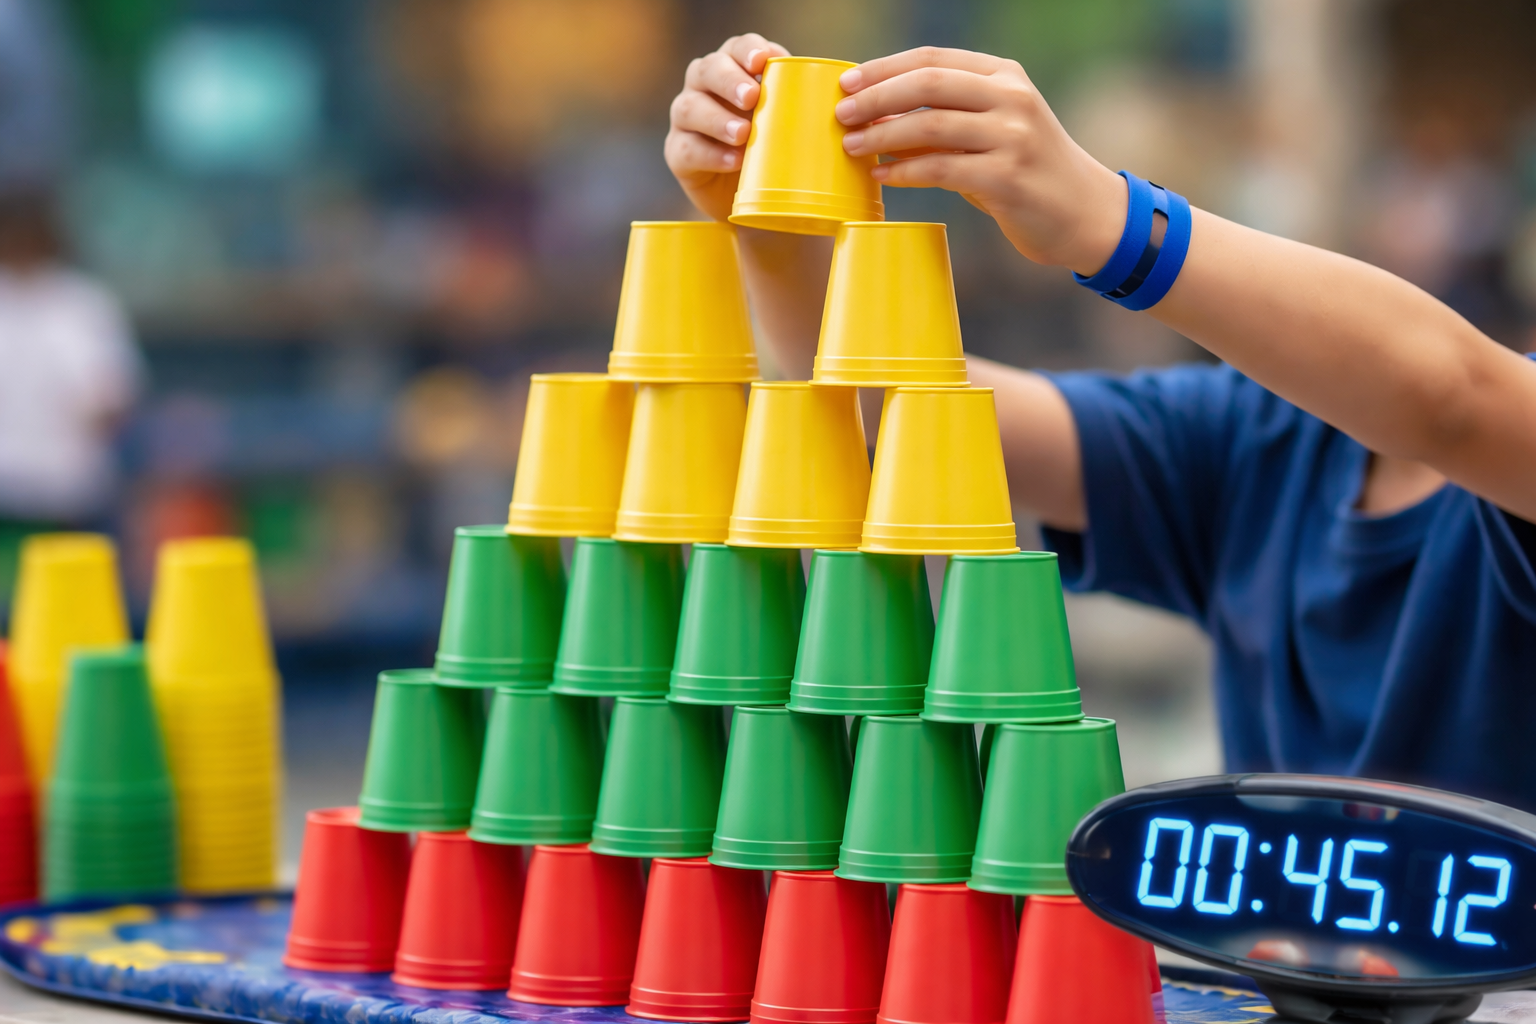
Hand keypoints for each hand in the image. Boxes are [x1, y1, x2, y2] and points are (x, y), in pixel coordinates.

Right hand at [665, 34, 789, 222]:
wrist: (755, 194)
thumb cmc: (776, 147)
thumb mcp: (790, 123)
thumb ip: (801, 103)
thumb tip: (836, 92)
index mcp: (733, 68)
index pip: (736, 48)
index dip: (747, 50)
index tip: (763, 61)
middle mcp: (703, 86)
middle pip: (707, 70)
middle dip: (729, 81)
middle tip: (752, 97)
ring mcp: (686, 119)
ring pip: (690, 108)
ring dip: (717, 119)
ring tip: (743, 134)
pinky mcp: (678, 152)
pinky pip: (687, 148)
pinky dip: (711, 154)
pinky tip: (733, 161)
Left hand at [836, 47, 1126, 274]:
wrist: (1085, 213)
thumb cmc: (1026, 172)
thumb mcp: (992, 132)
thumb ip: (946, 119)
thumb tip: (876, 120)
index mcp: (1004, 76)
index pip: (933, 59)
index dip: (884, 68)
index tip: (846, 83)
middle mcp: (1011, 98)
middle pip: (927, 84)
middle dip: (876, 98)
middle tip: (841, 114)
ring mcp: (1012, 136)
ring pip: (930, 125)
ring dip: (883, 135)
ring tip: (852, 146)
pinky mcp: (1007, 178)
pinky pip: (941, 169)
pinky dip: (904, 172)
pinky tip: (882, 176)